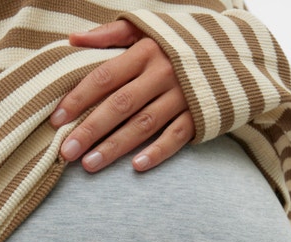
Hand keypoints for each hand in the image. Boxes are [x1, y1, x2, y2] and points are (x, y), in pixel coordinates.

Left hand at [50, 20, 194, 171]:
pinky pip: (176, 136)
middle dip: (90, 129)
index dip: (79, 98)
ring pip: (143, 125)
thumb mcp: (146, 27)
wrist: (234, 49)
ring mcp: (182, 95)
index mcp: (145, 50)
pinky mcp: (199, 114)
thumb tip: (72, 39)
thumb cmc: (178, 41)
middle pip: (120, 105)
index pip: (104, 76)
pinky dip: (158, 152)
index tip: (56, 119)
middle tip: (66, 152)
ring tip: (89, 164)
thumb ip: (109, 34)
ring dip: (115, 146)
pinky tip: (137, 166)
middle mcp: (163, 73)